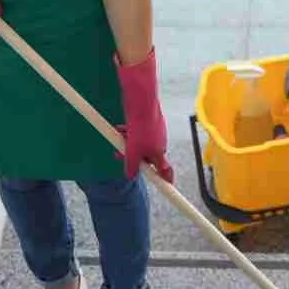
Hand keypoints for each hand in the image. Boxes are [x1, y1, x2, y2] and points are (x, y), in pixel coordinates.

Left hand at [114, 49, 173, 183]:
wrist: (141, 104)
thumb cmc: (140, 128)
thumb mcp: (133, 152)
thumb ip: (131, 166)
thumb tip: (130, 176)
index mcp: (159, 153)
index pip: (165, 170)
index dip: (166, 178)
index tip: (169, 185)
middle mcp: (159, 144)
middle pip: (146, 157)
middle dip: (132, 157)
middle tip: (119, 154)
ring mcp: (154, 133)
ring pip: (139, 144)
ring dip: (128, 144)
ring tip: (119, 137)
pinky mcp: (148, 123)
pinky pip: (137, 133)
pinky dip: (128, 133)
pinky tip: (119, 128)